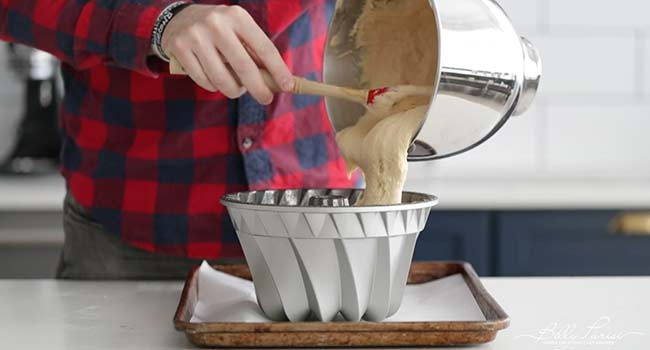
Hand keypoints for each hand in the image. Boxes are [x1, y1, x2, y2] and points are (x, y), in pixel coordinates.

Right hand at [161, 4, 293, 104]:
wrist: (179, 19)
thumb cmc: (219, 29)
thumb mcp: (238, 30)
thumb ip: (254, 51)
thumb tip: (276, 80)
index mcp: (237, 16)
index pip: (264, 47)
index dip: (277, 69)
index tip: (287, 85)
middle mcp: (216, 24)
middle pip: (243, 67)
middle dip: (258, 88)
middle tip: (266, 99)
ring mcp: (196, 36)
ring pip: (222, 79)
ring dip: (233, 90)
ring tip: (236, 88)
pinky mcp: (179, 48)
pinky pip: (204, 81)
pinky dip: (214, 87)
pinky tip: (215, 80)